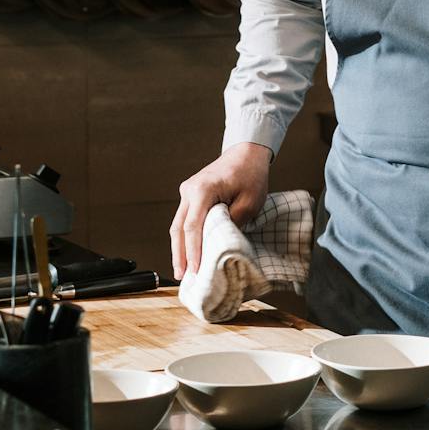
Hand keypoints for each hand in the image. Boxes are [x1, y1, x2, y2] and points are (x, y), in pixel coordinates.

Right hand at [171, 142, 271, 278]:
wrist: (246, 153)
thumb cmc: (250, 174)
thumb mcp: (250, 202)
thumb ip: (233, 222)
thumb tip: (220, 243)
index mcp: (203, 190)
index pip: (193, 227)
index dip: (193, 251)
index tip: (195, 270)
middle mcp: (189, 190)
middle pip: (178, 228)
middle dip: (180, 254)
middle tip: (181, 276)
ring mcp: (188, 191)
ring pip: (178, 225)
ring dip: (180, 248)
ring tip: (182, 270)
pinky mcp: (191, 195)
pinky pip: (185, 219)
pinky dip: (186, 237)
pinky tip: (188, 252)